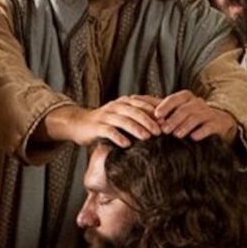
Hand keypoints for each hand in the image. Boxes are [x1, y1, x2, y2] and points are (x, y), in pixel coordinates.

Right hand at [46, 95, 160, 146]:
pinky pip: (108, 131)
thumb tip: (163, 125)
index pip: (143, 103)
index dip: (155, 110)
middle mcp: (116, 106)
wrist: (79, 124)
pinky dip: (118, 137)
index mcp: (124, 102)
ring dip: (136, 128)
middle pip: (135, 111)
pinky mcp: (96, 126)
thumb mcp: (123, 117)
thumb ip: (138, 118)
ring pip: (123, 120)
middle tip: (161, 131)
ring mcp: (105, 116)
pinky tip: (126, 144)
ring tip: (147, 137)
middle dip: (149, 121)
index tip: (168, 120)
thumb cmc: (106, 123)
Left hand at [153, 90, 237, 138]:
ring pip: (196, 117)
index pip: (175, 99)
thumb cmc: (191, 117)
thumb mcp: (175, 110)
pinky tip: (194, 137)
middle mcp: (198, 103)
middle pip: (185, 109)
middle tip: (164, 130)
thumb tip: (132, 98)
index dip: (166, 106)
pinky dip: (202, 131)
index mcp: (186, 98)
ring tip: (176, 135)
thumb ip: (157, 106)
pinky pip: (210, 126)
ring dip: (185, 126)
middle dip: (173, 119)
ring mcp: (209, 113)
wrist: (219, 123)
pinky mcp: (218, 123)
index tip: (156, 115)